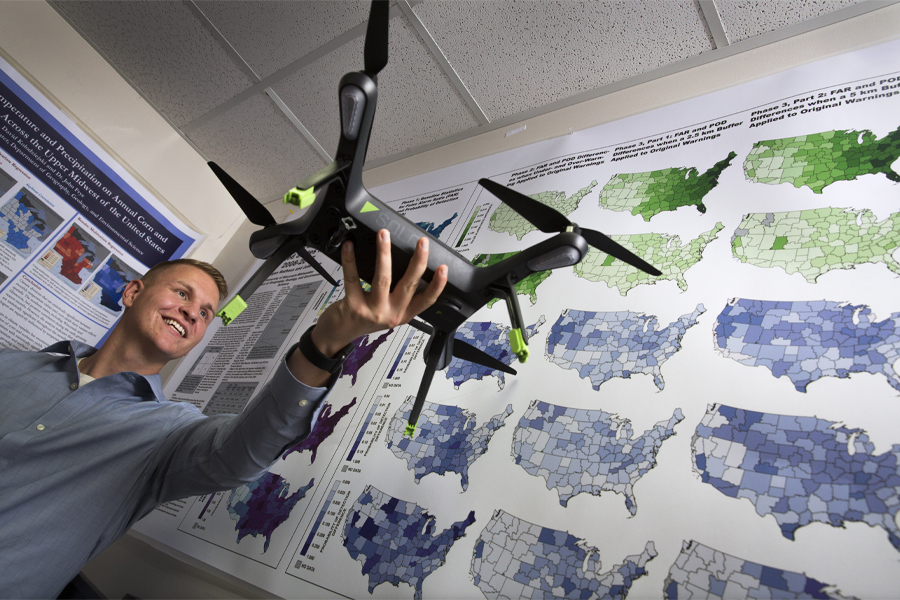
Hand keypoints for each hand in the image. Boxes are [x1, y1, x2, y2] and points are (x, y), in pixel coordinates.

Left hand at [288, 229, 447, 384]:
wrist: (338, 334)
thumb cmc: (362, 319)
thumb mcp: (386, 311)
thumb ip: (397, 295)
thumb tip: (405, 266)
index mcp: (402, 314)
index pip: (426, 300)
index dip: (438, 285)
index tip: (443, 268)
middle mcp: (390, 314)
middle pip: (408, 285)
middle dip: (418, 261)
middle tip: (422, 242)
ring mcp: (372, 311)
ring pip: (382, 278)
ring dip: (384, 253)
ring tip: (384, 235)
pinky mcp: (354, 306)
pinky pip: (353, 279)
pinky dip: (350, 260)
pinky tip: (349, 247)